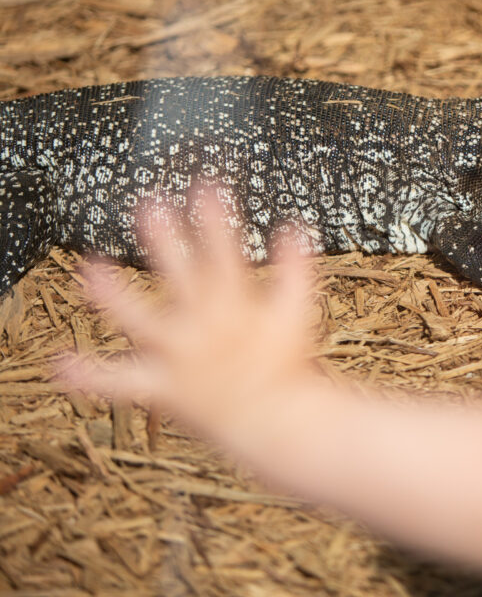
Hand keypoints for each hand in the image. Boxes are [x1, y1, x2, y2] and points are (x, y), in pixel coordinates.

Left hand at [59, 189, 321, 456]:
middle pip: (183, 277)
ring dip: (114, 296)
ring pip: (142, 323)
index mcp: (237, 307)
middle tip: (148, 204)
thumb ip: (295, 270)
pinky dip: (90, 374)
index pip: (226, 254)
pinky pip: (121, 382)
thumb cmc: (287, 366)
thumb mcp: (297, 314)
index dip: (215, 220)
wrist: (273, 421)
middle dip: (166, 240)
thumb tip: (293, 227)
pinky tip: (59, 362)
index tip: (203, 186)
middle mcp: (205, 327)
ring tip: (86, 270)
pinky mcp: (163, 387)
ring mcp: (180, 356)